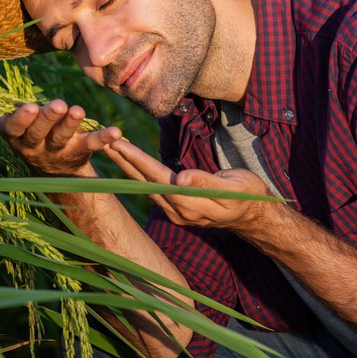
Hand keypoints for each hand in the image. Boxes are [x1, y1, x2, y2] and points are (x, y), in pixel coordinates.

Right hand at [0, 99, 122, 176]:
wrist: (51, 169)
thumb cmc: (27, 131)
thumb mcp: (8, 116)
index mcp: (14, 135)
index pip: (14, 128)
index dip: (20, 119)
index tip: (29, 107)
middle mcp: (34, 146)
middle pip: (39, 133)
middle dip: (48, 119)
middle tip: (57, 105)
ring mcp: (57, 151)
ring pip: (62, 138)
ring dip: (71, 125)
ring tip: (78, 110)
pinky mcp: (80, 152)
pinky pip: (91, 145)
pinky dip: (103, 139)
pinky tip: (115, 132)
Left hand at [104, 139, 272, 229]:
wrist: (253, 216)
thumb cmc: (248, 196)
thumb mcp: (234, 187)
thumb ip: (207, 183)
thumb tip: (182, 178)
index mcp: (190, 204)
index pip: (157, 178)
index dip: (137, 161)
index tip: (119, 145)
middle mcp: (177, 211)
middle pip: (144, 182)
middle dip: (124, 162)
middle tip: (103, 141)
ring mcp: (175, 213)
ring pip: (145, 186)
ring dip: (127, 167)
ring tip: (109, 148)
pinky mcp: (175, 210)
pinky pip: (151, 190)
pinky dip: (137, 175)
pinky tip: (127, 164)